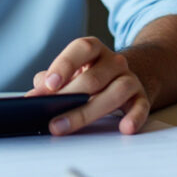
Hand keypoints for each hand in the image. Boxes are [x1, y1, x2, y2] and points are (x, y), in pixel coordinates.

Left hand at [26, 37, 150, 134]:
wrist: (122, 78)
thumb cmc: (89, 77)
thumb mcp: (71, 72)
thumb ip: (51, 80)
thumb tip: (34, 95)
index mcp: (93, 50)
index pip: (81, 49)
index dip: (64, 65)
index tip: (49, 85)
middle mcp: (113, 61)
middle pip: (94, 78)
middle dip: (70, 98)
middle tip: (50, 118)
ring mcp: (129, 78)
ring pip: (116, 91)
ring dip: (89, 111)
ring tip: (66, 126)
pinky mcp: (141, 97)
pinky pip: (142, 106)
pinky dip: (135, 117)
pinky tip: (125, 128)